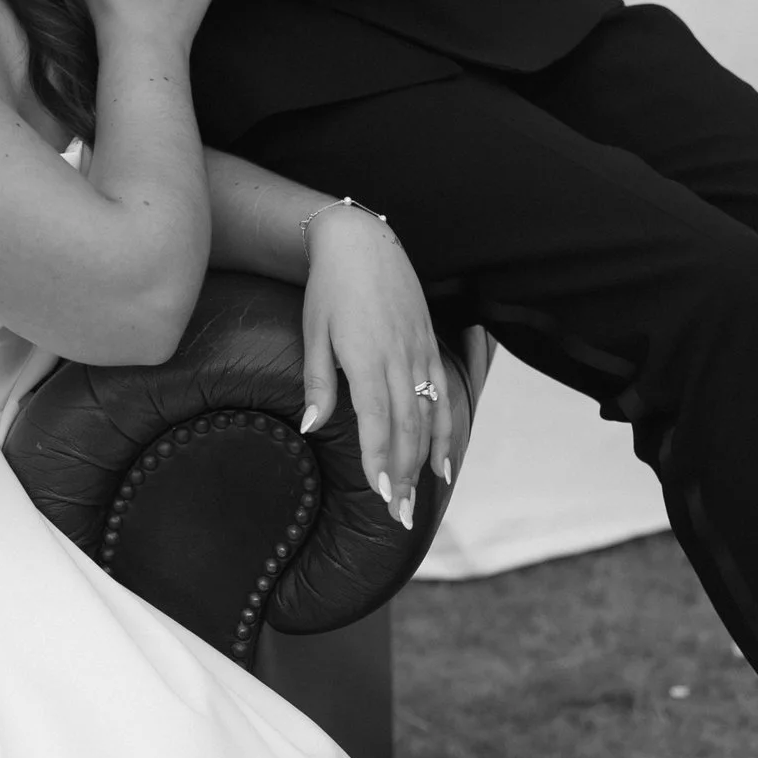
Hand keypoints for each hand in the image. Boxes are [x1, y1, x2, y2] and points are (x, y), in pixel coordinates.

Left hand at [300, 213, 454, 523]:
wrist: (362, 241)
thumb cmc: (329, 288)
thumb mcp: (314, 332)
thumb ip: (318, 383)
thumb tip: (312, 428)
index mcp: (366, 357)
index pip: (376, 421)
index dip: (380, 460)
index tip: (381, 495)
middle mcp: (399, 358)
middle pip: (406, 428)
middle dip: (404, 475)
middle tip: (400, 516)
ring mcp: (418, 352)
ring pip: (427, 416)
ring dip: (424, 461)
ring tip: (419, 499)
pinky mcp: (428, 345)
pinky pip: (442, 396)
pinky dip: (445, 431)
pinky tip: (442, 462)